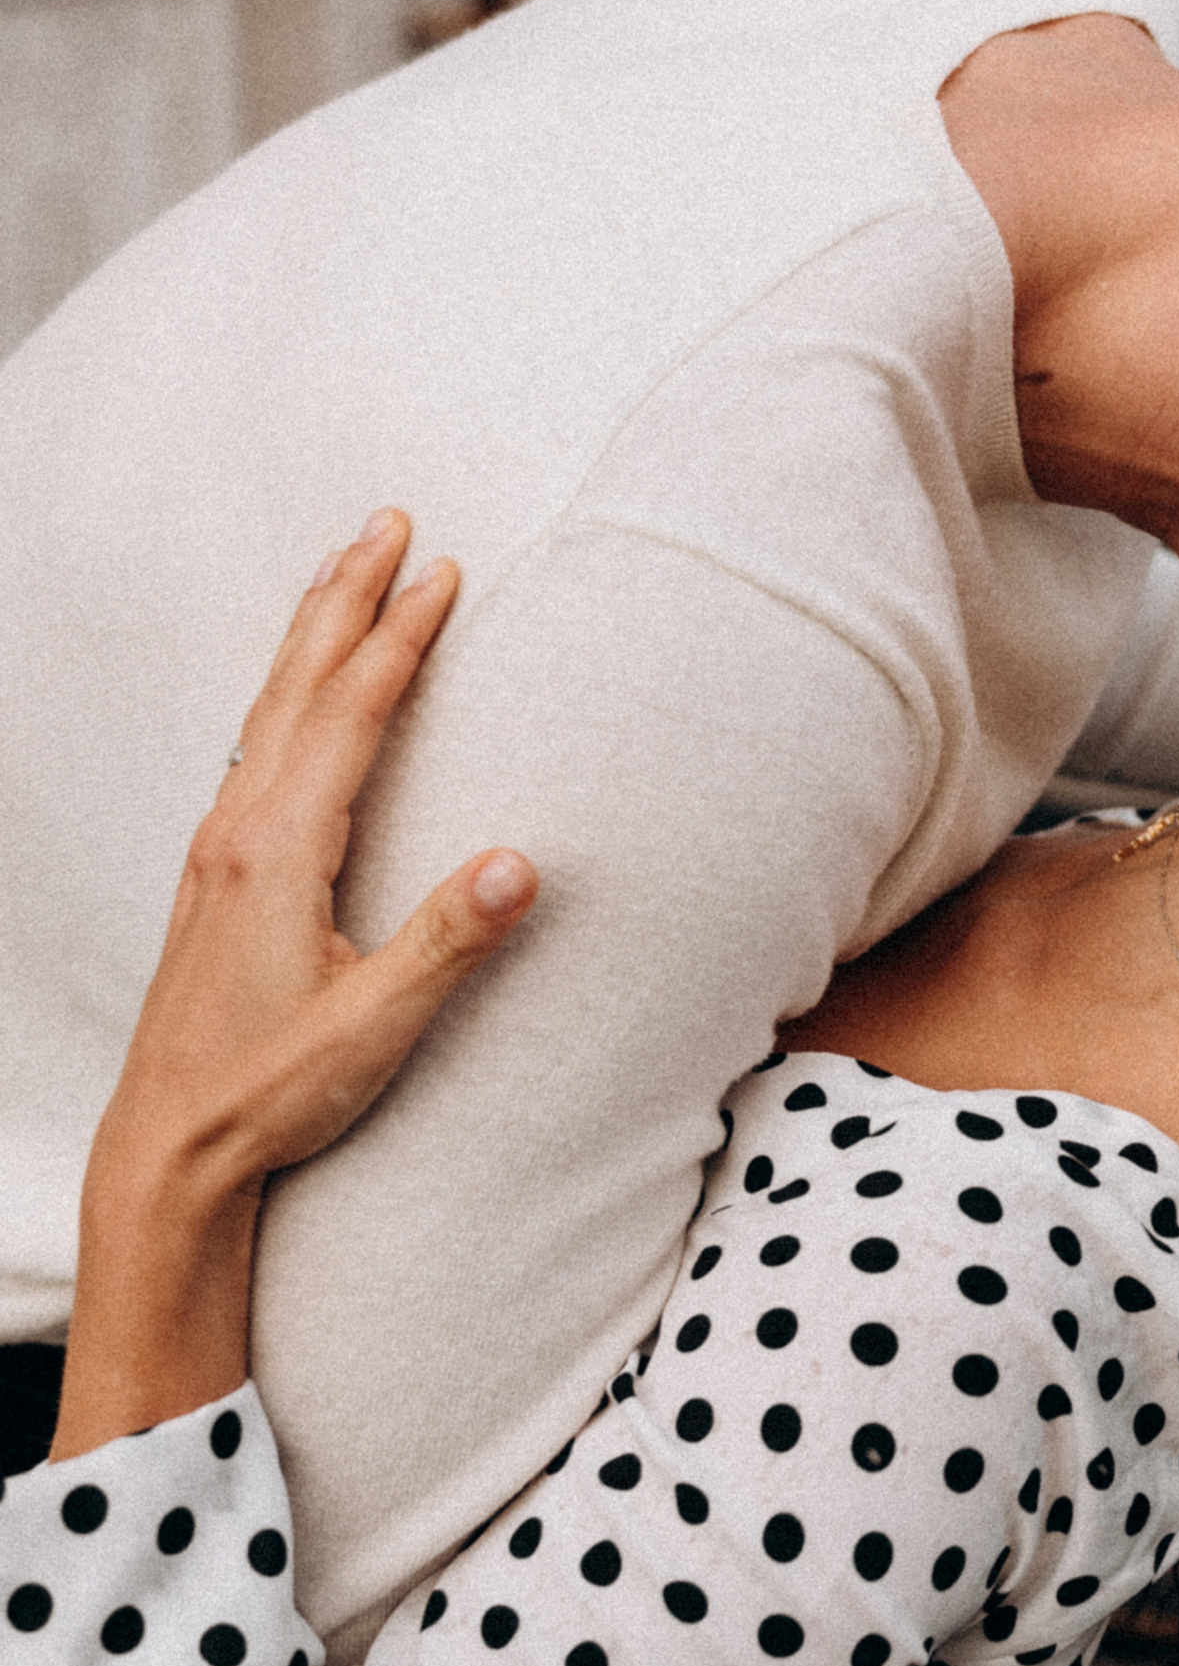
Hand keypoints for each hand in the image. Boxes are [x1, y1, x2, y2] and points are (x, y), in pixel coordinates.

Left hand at [55, 515, 536, 1456]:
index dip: (401, 639)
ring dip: (312, 631)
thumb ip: (448, 942)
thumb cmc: (272, 1092)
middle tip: (388, 519)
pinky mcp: (213, 874)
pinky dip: (289, 690)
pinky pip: (256, 745)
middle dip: (346, 595)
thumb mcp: (375, 1027)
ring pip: (270, 708)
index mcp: (279, 850)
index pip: (352, 715)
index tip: (444, 572)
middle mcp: (238, 831)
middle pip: (299, 683)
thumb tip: (521, 861)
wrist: (169, 1146)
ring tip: (347, 570)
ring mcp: (216, 848)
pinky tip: (300, 695)